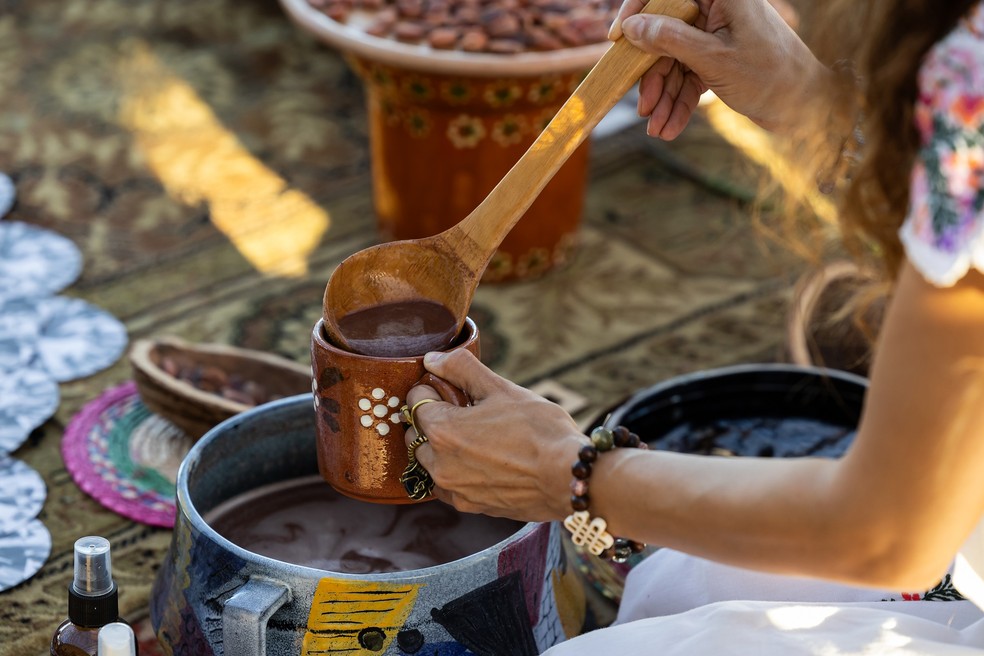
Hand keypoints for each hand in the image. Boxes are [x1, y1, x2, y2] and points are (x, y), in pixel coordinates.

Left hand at [403, 349, 583, 521]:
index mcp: (443, 429)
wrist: (568, 477)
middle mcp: (439, 463)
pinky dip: (455, 471)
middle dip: (433, 418)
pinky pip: (447, 484)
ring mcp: (453, 488)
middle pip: (417, 432)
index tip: (453, 390)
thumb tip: (432, 359)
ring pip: (429, 460)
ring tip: (474, 438)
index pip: (416, 400)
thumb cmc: (539, 430)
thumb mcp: (501, 389)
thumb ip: (461, 368)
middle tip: (464, 411)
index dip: (433, 389)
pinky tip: (481, 461)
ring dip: (440, 447)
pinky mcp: (469, 505)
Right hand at [610, 0, 828, 137]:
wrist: (809, 109)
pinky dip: (679, 102)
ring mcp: (717, 34)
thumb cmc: (772, 77)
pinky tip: (669, 128)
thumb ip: (670, 40)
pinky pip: (689, 76)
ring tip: (658, 129)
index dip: (638, 9)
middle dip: (653, 77)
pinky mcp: (719, 58)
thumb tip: (633, 27)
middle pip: (666, 34)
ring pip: (675, 61)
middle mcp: (718, 8)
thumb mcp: (714, 59)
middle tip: (643, 108)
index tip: (618, 37)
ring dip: (664, 97)